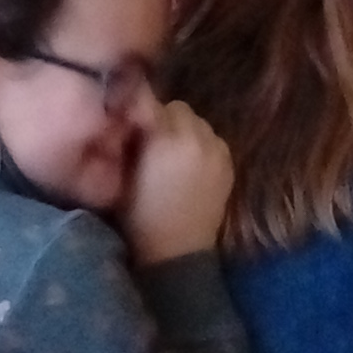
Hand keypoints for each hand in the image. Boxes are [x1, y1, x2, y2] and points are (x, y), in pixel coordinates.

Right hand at [118, 99, 234, 265]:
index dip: (140, 109)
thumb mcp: (123, 175)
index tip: (132, 119)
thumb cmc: (140, 217)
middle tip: (152, 140)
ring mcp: (218, 149)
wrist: (177, 251)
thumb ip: (129, 139)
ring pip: (198, 122)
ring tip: (172, 153)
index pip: (152, 101)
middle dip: (165, 119)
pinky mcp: (230, 163)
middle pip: (179, 108)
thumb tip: (130, 116)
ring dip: (184, 130)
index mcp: (166, 138)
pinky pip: (213, 140)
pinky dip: (201, 145)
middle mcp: (197, 137)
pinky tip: (190, 165)